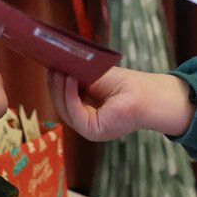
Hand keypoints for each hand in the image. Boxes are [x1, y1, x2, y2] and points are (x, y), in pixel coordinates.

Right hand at [51, 67, 195, 141]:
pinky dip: (70, 95)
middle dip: (55, 86)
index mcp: (85, 111)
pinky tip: (71, 80)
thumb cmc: (123, 84)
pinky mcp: (93, 132)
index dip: (55, 85)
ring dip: (60, 89)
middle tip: (53, 67)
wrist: (145, 93)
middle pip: (61, 105)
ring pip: (65, 109)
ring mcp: (88, 129)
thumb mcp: (92, 78)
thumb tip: (53, 65)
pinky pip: (75, 113)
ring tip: (61, 71)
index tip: (50, 67)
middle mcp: (85, 122)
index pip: (62, 99)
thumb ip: (75, 76)